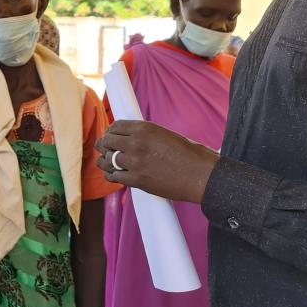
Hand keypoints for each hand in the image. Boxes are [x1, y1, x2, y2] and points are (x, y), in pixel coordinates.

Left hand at [95, 120, 218, 203]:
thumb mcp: (166, 135)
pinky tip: (112, 175)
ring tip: (104, 162)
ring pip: (107, 159)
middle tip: (104, 149)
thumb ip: (147, 136)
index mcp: (144, 128)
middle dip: (105, 145)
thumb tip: (132, 138)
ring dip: (105, 160)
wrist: (202, 176)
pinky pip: (114, 176)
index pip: (116, 126)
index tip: (110, 136)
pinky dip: (111, 175)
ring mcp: (135, 162)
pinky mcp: (137, 180)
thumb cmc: (190, 155)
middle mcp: (136, 143)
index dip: (111, 131)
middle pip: (107, 141)